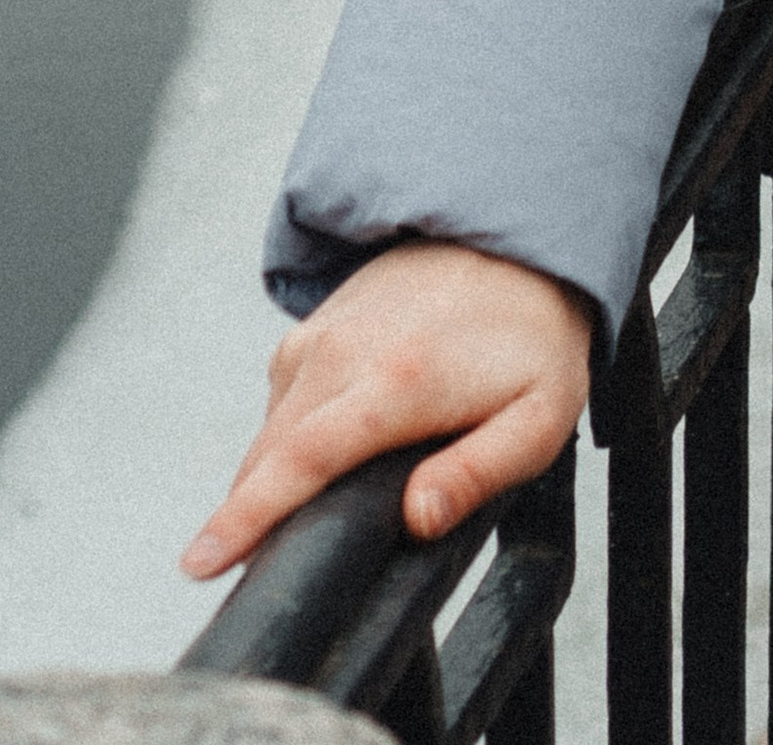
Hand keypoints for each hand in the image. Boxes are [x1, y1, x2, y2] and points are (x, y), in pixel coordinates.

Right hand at [182, 240, 592, 579]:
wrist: (522, 242)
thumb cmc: (533, 336)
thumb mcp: (537, 417)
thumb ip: (478, 473)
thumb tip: (417, 519)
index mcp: (398, 382)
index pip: (302, 460)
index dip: (246, 517)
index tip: (200, 561)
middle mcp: (346, 351)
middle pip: (270, 452)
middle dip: (245, 514)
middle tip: (244, 565)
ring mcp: (326, 331)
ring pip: (271, 426)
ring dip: (269, 475)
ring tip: (301, 509)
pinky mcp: (319, 323)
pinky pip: (283, 394)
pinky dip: (286, 433)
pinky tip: (325, 447)